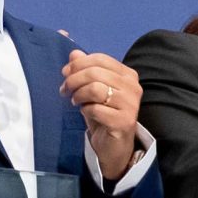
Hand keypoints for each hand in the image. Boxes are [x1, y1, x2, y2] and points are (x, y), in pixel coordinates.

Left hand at [61, 50, 142, 180]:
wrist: (114, 144)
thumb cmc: (103, 113)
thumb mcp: (92, 89)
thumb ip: (85, 69)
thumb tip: (73, 53)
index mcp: (128, 74)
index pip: (100, 59)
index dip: (79, 64)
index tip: (65, 74)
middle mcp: (133, 87)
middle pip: (95, 72)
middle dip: (74, 80)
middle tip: (65, 90)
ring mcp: (131, 104)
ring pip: (95, 89)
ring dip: (78, 95)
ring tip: (75, 101)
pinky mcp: (124, 121)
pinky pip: (96, 109)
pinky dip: (85, 110)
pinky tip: (85, 112)